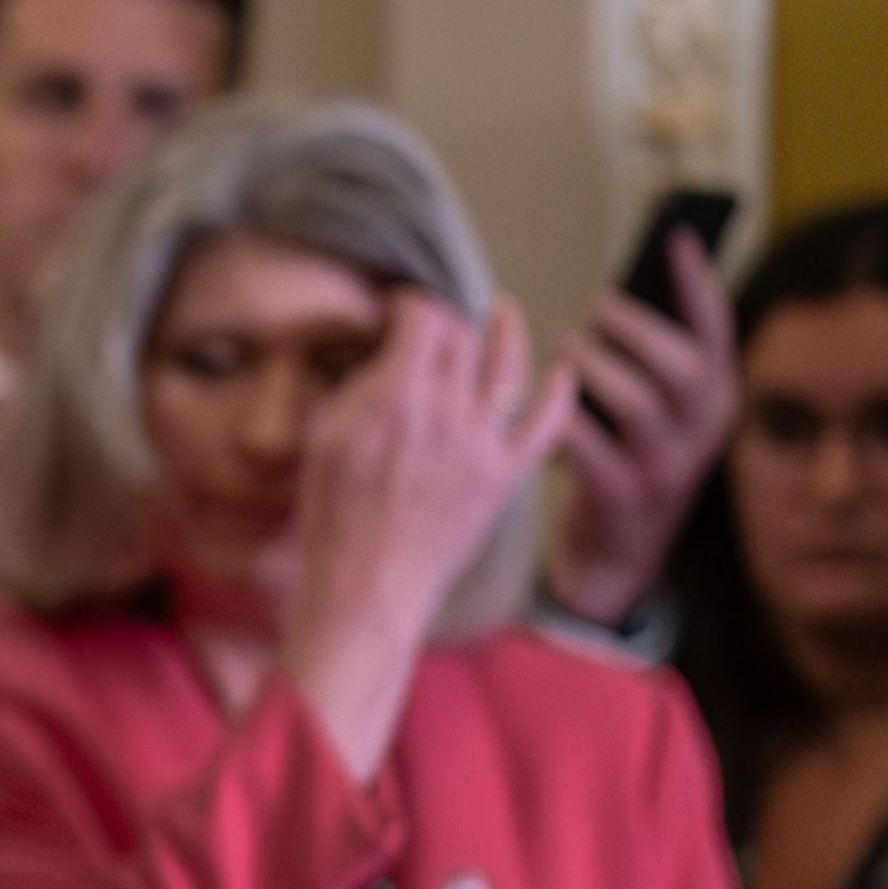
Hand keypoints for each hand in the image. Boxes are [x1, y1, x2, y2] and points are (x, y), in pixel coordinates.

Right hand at [280, 291, 577, 777]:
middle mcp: (447, 413)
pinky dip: (560, 396)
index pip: (422, 317)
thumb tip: (387, 353)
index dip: (410, 304)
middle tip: (434, 326)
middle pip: (463, 335)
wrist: (369, 584)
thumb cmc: (335, 516)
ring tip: (504, 315)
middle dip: (447, 319)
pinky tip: (563, 375)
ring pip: (509, 366)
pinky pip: (546, 427)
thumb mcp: (324, 437)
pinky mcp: (504, 477)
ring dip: (507, 332)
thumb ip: (361, 387)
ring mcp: (481, 445)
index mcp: (397, 398)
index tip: (400, 309)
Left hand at [541, 230, 739, 631]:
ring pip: (635, 402)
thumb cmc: (627, 460)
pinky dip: (562, 421)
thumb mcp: (654, 411)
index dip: (696, 282)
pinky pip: (589, 446)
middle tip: (596, 306)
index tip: (676, 236)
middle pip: (680, 366)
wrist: (617, 558)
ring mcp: (666, 471)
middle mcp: (702, 436)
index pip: (717, 333)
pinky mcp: (623, 498)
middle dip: (636, 327)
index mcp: (717, 404)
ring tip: (565, 349)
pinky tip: (546, 409)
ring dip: (592, 367)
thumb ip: (648, 361)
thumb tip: (618, 294)